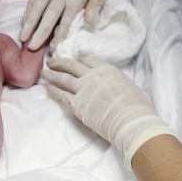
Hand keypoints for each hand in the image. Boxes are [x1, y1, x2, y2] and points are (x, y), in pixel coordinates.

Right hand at [18, 0, 126, 50]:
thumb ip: (95, 5)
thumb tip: (90, 23)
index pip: (66, 19)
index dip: (59, 34)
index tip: (53, 47)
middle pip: (47, 14)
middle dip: (38, 31)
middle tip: (30, 46)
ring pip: (36, 5)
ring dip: (28, 22)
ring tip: (22, 36)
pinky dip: (28, 8)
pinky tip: (24, 19)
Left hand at [41, 55, 174, 164]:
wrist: (131, 121)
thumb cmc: (138, 106)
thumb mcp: (132, 86)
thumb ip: (120, 83)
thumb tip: (119, 87)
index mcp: (107, 70)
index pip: (88, 60)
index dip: (79, 60)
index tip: (74, 60)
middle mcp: (93, 76)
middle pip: (72, 65)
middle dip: (60, 62)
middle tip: (51, 61)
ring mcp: (83, 89)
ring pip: (63, 78)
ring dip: (51, 74)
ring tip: (43, 72)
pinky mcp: (77, 104)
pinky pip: (61, 95)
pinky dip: (52, 91)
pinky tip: (47, 89)